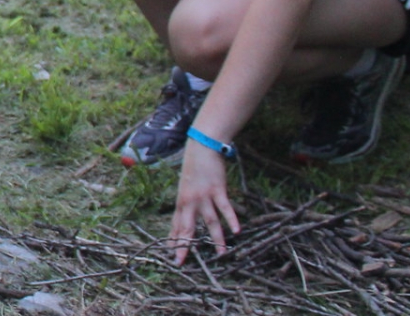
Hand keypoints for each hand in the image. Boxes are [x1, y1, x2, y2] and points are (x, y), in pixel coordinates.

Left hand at [170, 144, 240, 264]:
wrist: (201, 147)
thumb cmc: (193, 167)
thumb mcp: (185, 187)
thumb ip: (186, 202)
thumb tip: (185, 214)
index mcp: (181, 202)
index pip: (177, 226)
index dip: (174, 241)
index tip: (172, 255)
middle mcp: (190, 202)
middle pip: (187, 228)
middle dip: (184, 246)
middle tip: (182, 261)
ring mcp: (203, 196)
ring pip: (209, 222)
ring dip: (216, 239)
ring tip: (221, 254)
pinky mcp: (216, 190)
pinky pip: (225, 208)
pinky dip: (232, 219)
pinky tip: (237, 231)